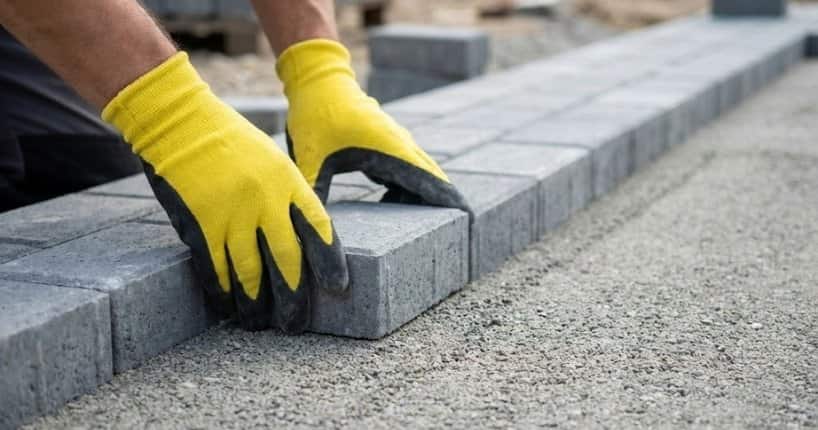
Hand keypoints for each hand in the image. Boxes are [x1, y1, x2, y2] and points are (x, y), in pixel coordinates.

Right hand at [103, 53, 347, 332]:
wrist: (181, 122)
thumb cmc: (230, 143)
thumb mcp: (272, 162)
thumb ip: (287, 197)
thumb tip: (299, 238)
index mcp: (289, 182)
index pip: (319, 228)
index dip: (330, 260)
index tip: (338, 286)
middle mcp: (266, 201)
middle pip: (287, 259)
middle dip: (293, 297)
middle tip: (295, 325)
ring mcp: (232, 214)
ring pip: (250, 272)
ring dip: (255, 304)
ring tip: (258, 324)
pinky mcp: (200, 224)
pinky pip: (215, 268)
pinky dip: (222, 291)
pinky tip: (227, 306)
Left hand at [277, 40, 471, 214]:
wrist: (318, 80)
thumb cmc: (316, 116)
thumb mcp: (309, 160)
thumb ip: (314, 194)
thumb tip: (312, 228)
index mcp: (390, 151)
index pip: (430, 181)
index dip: (449, 201)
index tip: (468, 218)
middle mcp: (400, 146)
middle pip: (431, 180)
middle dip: (442, 205)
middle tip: (452, 231)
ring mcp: (395, 142)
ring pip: (419, 174)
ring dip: (420, 198)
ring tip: (419, 229)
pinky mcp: (386, 142)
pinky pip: (406, 169)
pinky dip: (407, 187)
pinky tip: (391, 206)